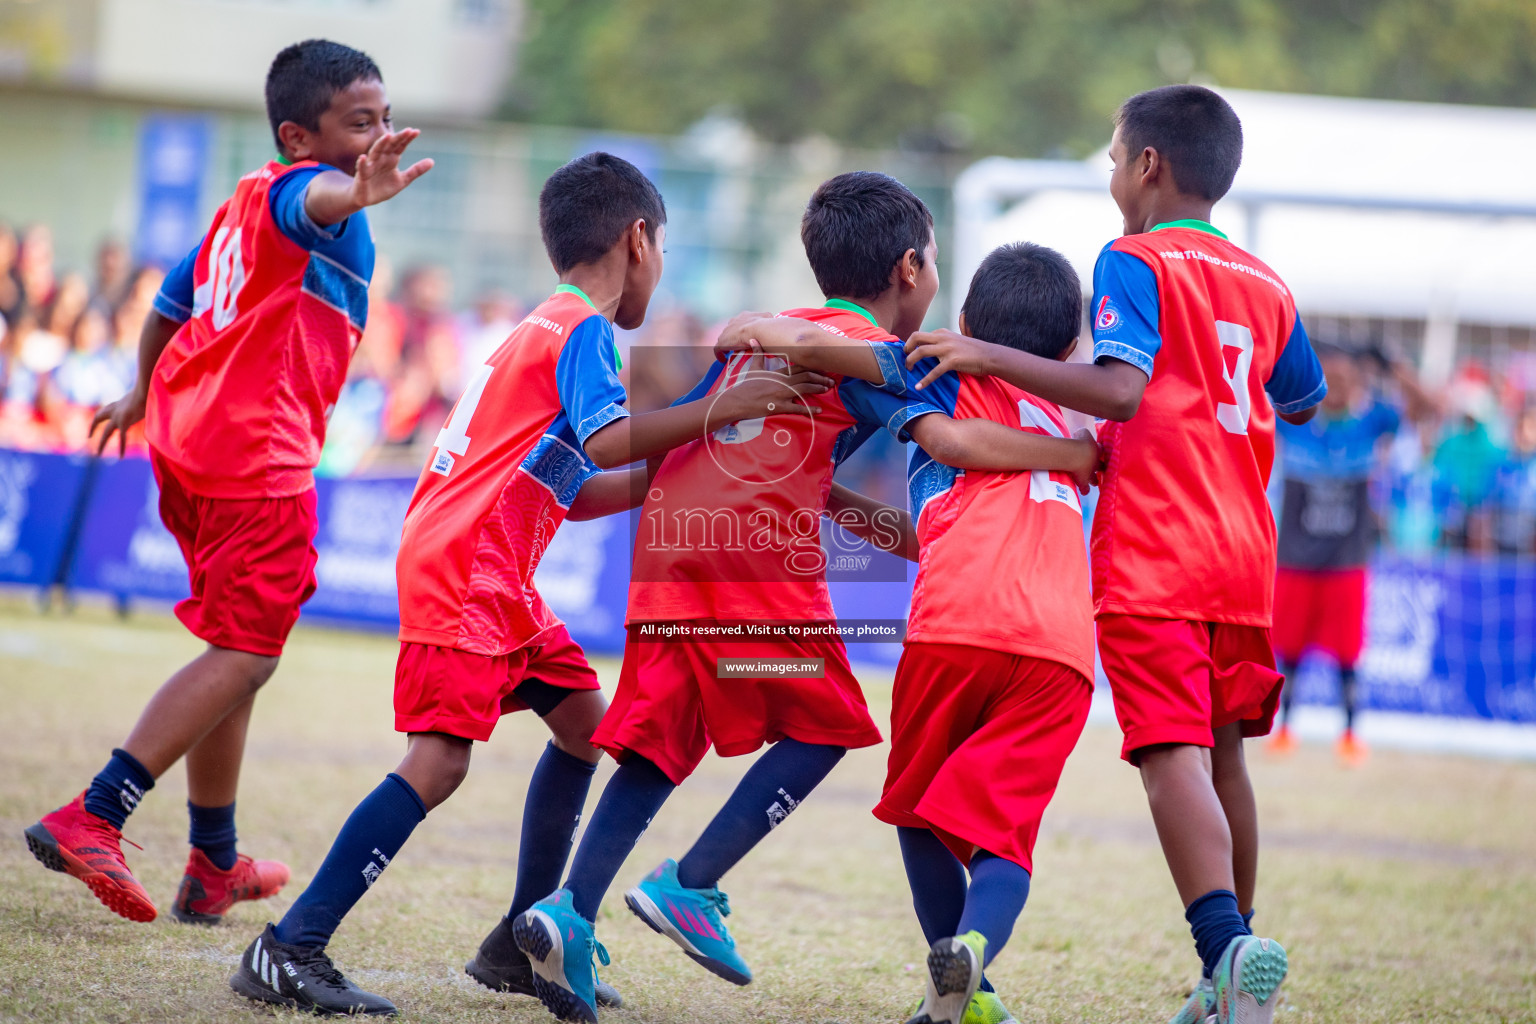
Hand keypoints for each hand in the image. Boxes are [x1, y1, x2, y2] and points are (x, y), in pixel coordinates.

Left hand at [90, 388, 146, 457]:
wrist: (146, 388)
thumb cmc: (148, 389)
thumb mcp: (142, 397)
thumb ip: (142, 402)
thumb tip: (150, 402)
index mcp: (119, 403)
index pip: (105, 410)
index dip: (100, 417)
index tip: (96, 422)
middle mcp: (115, 409)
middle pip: (98, 418)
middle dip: (93, 427)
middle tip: (88, 436)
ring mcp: (118, 416)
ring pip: (106, 432)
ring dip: (101, 443)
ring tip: (97, 454)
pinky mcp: (123, 422)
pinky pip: (122, 438)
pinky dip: (122, 447)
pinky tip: (121, 456)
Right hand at [349, 129, 433, 207]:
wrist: (367, 199)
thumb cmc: (383, 187)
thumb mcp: (403, 180)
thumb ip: (416, 170)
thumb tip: (432, 161)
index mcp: (391, 159)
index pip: (400, 146)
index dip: (407, 139)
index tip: (416, 131)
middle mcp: (381, 159)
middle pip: (389, 145)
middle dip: (398, 138)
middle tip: (408, 130)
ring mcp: (371, 166)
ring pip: (375, 152)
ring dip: (381, 144)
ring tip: (387, 136)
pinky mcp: (362, 175)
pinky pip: (361, 168)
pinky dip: (361, 162)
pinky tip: (363, 157)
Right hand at [713, 353, 831, 424]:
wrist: (738, 400)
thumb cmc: (747, 385)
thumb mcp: (753, 368)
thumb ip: (757, 354)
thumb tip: (753, 339)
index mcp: (778, 373)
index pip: (799, 367)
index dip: (813, 367)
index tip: (823, 368)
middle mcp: (783, 382)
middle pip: (806, 377)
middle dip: (820, 378)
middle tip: (831, 380)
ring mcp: (782, 394)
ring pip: (805, 389)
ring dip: (818, 389)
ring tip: (827, 389)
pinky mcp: (780, 406)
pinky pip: (798, 408)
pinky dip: (810, 409)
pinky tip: (819, 410)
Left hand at [714, 311, 772, 360]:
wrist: (757, 329)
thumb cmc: (764, 324)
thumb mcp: (767, 317)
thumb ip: (767, 318)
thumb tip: (771, 319)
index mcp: (743, 316)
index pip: (740, 322)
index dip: (742, 330)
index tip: (746, 336)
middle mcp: (733, 322)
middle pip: (731, 330)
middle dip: (734, 336)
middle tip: (739, 345)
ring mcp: (726, 332)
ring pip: (724, 339)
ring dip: (727, 344)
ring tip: (731, 352)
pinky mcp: (722, 343)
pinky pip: (718, 349)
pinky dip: (720, 354)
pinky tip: (723, 359)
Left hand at [904, 328, 991, 389]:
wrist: (990, 356)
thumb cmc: (974, 351)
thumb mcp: (956, 340)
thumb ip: (944, 341)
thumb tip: (932, 347)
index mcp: (942, 333)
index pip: (920, 334)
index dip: (911, 344)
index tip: (907, 353)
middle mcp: (943, 338)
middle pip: (916, 337)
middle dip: (906, 348)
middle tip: (904, 359)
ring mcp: (947, 349)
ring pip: (921, 352)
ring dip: (911, 361)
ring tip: (908, 371)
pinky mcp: (952, 361)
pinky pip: (934, 372)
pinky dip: (924, 380)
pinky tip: (918, 387)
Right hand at [1068, 426, 1104, 493]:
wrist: (1077, 455)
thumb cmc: (1080, 441)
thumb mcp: (1082, 433)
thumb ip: (1083, 433)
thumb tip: (1080, 433)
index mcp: (1096, 450)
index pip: (1100, 451)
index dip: (1100, 452)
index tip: (1100, 452)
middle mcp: (1095, 462)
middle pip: (1100, 466)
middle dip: (1100, 468)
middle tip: (1100, 469)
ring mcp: (1090, 473)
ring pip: (1094, 478)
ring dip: (1094, 480)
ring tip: (1095, 483)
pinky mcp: (1083, 481)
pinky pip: (1085, 487)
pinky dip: (1084, 489)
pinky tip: (1084, 492)